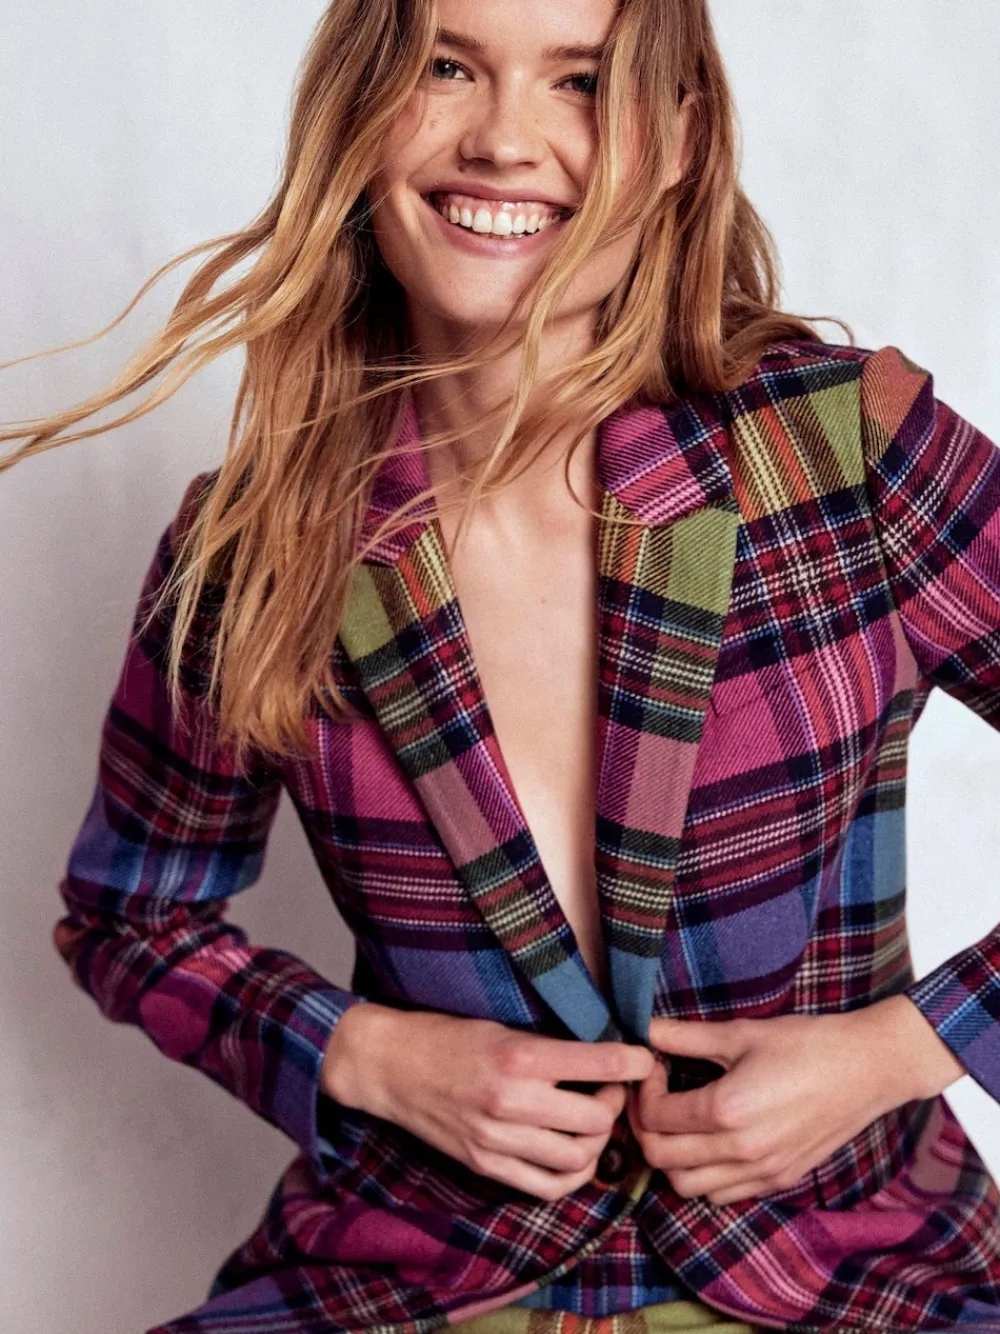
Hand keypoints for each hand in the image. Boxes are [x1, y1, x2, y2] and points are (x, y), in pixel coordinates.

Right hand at [323, 1004, 655, 1200]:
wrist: (389, 1065)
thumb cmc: (446, 1035)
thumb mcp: (501, 1024)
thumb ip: (550, 1046)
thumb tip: (606, 1053)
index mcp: (518, 1056)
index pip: (599, 1064)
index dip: (634, 1063)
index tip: (645, 1060)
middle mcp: (511, 1102)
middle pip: (596, 1120)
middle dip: (615, 1105)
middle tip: (612, 1089)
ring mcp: (497, 1141)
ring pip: (578, 1159)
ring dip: (598, 1142)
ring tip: (593, 1120)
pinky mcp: (485, 1165)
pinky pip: (547, 1186)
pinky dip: (572, 1174)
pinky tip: (574, 1152)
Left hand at [626, 995, 966, 1205]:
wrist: (867, 1068)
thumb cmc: (806, 1043)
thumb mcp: (741, 1032)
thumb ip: (684, 1036)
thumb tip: (643, 1028)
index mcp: (728, 1111)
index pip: (654, 1119)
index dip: (642, 1091)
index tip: (655, 1067)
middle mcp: (741, 1151)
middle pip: (661, 1159)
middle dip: (645, 1126)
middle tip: (656, 1095)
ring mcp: (762, 1172)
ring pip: (687, 1186)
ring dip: (670, 1157)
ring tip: (678, 1120)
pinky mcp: (779, 1180)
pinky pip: (721, 1194)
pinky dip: (702, 1175)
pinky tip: (708, 1140)